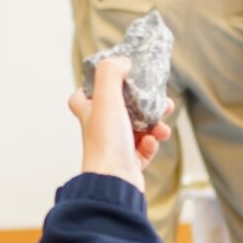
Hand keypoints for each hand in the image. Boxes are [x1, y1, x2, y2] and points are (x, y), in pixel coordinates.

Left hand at [70, 56, 171, 185]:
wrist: (114, 182)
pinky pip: (144, 148)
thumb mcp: (106, 98)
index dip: (93, 86)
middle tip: (160, 102)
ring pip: (138, 128)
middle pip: (121, 109)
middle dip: (144, 104)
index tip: (112, 79)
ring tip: (161, 127)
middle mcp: (99, 129)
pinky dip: (151, 144)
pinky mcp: (128, 163)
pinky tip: (151, 143)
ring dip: (154, 125)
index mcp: (89, 113)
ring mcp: (114, 147)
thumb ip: (111, 73)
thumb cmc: (106, 142)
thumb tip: (122, 61)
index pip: (82, 96)